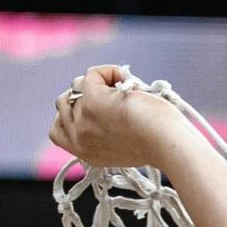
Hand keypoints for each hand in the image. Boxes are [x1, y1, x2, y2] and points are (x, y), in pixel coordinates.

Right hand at [49, 64, 188, 169]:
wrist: (168, 144)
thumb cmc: (160, 144)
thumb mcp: (124, 146)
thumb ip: (106, 134)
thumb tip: (106, 104)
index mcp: (86, 154)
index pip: (58, 132)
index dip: (70, 116)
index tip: (93, 111)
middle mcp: (79, 139)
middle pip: (64, 104)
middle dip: (85, 96)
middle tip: (113, 98)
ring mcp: (83, 119)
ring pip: (76, 86)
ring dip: (98, 84)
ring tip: (123, 92)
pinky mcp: (92, 100)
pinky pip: (92, 74)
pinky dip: (111, 72)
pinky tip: (129, 82)